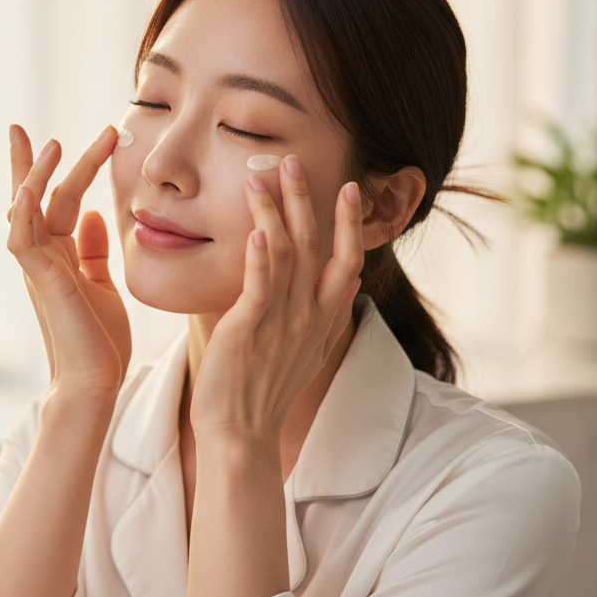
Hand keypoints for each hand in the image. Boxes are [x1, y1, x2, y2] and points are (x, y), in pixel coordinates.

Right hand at [7, 124, 130, 400]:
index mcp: (59, 257)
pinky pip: (23, 241)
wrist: (96, 381)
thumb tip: (95, 213)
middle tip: (18, 127)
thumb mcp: (102, 284)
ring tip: (49, 144)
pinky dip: (23, 214)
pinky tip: (27, 189)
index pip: (56, 203)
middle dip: (29, 162)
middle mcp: (44, 258)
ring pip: (28, 212)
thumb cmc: (99, 340)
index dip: (57, 172)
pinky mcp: (42, 281)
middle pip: (35, 199)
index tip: (58, 139)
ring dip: (36, 177)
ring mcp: (39, 268)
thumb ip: (94, 250)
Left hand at [189, 155, 363, 443]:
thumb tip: (355, 281)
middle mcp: (309, 316)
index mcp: (323, 319)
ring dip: (275, 211)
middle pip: (317, 246)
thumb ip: (330, 313)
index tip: (351, 188)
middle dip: (306, 200)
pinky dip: (261, 255)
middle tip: (294, 161)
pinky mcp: (250, 329)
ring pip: (286, 253)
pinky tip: (257, 228)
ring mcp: (281, 322)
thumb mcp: (310, 349)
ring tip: (260, 176)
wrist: (241, 435)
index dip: (350, 223)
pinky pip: (261, 285)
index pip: (347, 261)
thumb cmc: (265, 392)